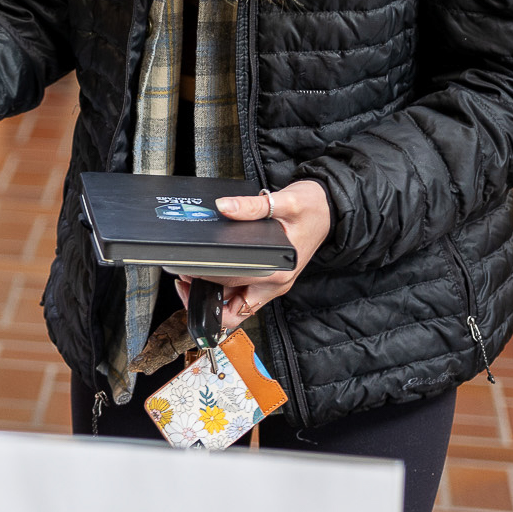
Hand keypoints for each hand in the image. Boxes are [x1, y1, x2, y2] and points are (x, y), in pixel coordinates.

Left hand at [176, 180, 332, 333]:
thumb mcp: (284, 202)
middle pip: (233, 310)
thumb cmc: (312, 209)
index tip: (183, 271)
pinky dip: (223, 288)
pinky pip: (242, 293)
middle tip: (182, 280)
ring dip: (212, 296)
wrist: (329, 210)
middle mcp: (274, 284)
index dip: (203, 283)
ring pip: (236, 304)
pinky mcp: (269, 278)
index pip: (232, 287)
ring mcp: (272, 283)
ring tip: (190, 275)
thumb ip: (252, 206)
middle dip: (204, 300)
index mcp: (278, 272)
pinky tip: (208, 271)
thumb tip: (225, 207)